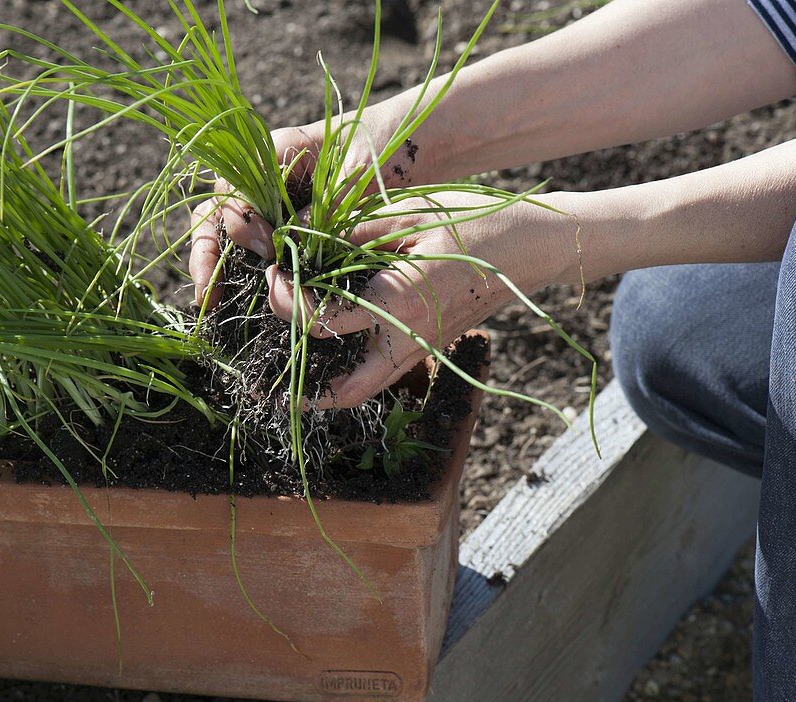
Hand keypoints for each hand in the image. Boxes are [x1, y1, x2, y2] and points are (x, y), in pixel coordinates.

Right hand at [189, 99, 422, 306]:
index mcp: (274, 152)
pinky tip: (234, 301)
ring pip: (225, 235)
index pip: (232, 187)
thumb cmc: (385, 148)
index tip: (265, 246)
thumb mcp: (357, 172)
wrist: (413, 147)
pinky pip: (251, 251)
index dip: (240, 221)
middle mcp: (263, 179)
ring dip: (215, 268)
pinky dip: (239, 274)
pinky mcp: (285, 228)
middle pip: (215, 213)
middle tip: (211, 293)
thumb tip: (285, 241)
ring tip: (213, 303)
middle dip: (206, 253)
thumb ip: (320, 205)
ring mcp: (271, 205)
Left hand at [263, 192, 573, 407]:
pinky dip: (347, 379)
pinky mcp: (427, 351)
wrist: (530, 247)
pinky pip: (379, 378)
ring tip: (285, 376)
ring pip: (361, 393)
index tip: (273, 274)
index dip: (285, 300)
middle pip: (340, 388)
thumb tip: (296, 235)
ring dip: (322, 392)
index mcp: (397, 301)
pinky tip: (324, 361)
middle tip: (265, 356)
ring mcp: (421, 352)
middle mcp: (407, 340)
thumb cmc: (471, 222)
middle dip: (297, 378)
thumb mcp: (406, 212)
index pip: (321, 319)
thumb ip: (348, 229)